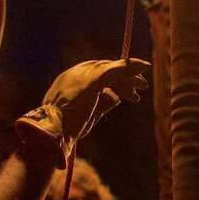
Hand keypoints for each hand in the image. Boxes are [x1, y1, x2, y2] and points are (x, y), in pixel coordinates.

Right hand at [15, 59, 149, 166]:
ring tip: (143, 86)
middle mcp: (74, 73)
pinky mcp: (94, 79)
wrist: (53, 133)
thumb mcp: (88, 113)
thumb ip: (102, 102)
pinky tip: (145, 66)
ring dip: (130, 75)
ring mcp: (83, 74)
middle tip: (140, 86)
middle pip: (105, 69)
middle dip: (123, 77)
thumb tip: (117, 97)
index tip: (126, 91)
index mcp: (68, 80)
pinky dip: (132, 67)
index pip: (95, 74)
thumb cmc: (66, 129)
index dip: (113, 81)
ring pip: (112, 70)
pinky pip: (117, 69)